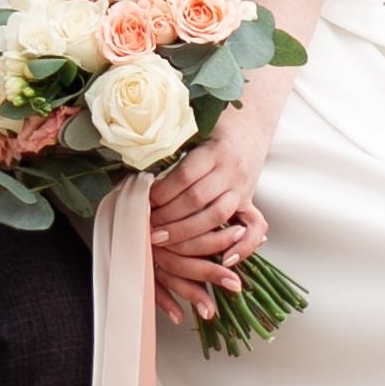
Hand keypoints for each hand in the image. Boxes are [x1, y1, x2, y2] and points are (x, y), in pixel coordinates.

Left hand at [149, 98, 275, 325]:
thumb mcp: (192, 129)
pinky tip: (223, 261)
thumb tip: (130, 166)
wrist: (250, 125)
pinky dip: (242, 247)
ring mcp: (243, 189)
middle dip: (169, 218)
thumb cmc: (213, 127)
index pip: (185, 175)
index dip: (162, 191)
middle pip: (197, 199)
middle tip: (147, 229)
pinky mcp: (251, 203)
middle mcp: (231, 170)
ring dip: (188, 233)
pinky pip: (254, 228)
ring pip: (218, 216)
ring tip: (163, 242)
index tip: (143, 202)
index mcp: (214, 150)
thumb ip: (169, 146)